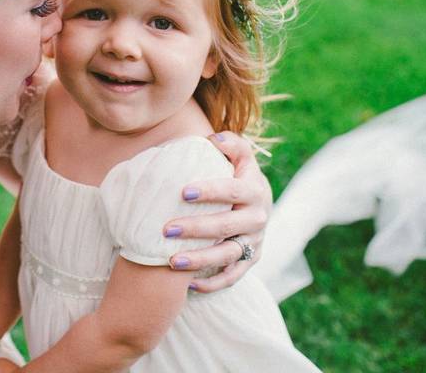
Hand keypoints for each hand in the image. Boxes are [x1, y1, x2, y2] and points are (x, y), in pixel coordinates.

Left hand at [164, 131, 271, 291]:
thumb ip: (230, 144)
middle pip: (228, 225)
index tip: (182, 192)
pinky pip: (232, 277)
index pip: (233, 190)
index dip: (211, 191)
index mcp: (255, 189)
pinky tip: (187, 285)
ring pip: (229, 255)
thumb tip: (214, 139)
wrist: (257, 203)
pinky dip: (212, 283)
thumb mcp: (239, 157)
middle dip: (197, 228)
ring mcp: (255, 241)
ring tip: (172, 261)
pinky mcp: (250, 261)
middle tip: (167, 229)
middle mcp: (258, 217)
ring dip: (201, 260)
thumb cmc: (237, 174)